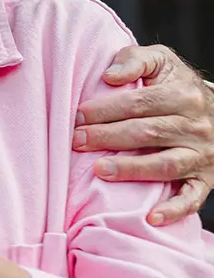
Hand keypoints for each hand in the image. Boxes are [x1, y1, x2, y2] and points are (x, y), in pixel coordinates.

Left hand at [75, 44, 213, 224]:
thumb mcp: (161, 62)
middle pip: (147, 133)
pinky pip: (192, 198)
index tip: (77, 115)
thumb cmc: (175, 85)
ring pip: (166, 164)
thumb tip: (110, 76)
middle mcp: (196, 126)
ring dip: (132, 170)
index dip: (106, 109)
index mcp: (184, 95)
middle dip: (108, 137)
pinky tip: (151, 217)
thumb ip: (135, 60)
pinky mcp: (206, 179)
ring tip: (100, 170)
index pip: (139, 103)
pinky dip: (174, 209)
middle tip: (77, 141)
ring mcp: (202, 155)